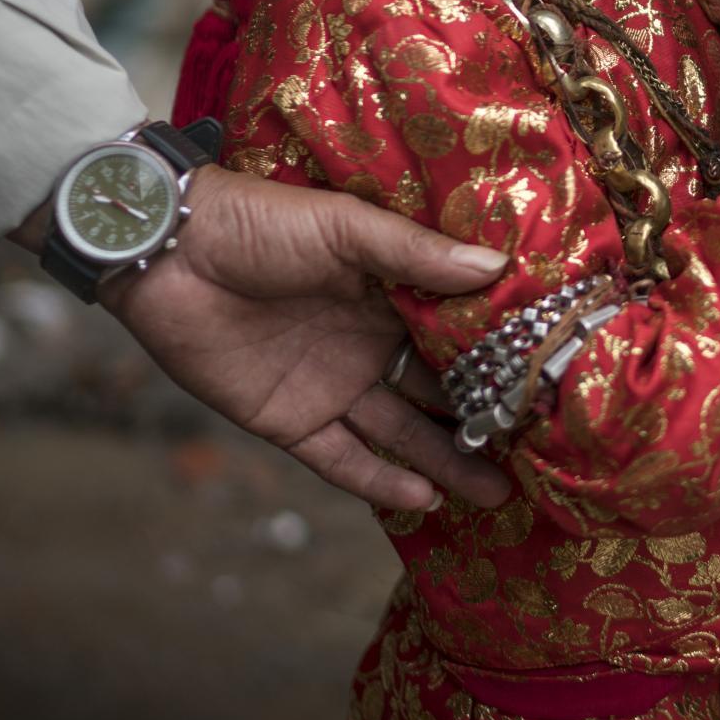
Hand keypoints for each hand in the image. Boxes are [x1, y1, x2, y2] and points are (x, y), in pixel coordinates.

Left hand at [99, 166, 513, 513]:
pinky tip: (426, 498)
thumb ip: (415, 253)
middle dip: (486, 418)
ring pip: (404, 432)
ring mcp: (334, 384)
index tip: (552, 377)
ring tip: (498, 492)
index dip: (501, 353)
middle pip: (441, 389)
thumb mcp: (345, 226)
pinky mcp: (291, 421)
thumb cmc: (259, 221)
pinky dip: (381, 481)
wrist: (166, 252)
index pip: (459, 329)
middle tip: (540, 449)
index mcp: (393, 289)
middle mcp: (373, 342)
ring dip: (448, 461)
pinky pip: (343, 460)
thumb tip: (499, 268)